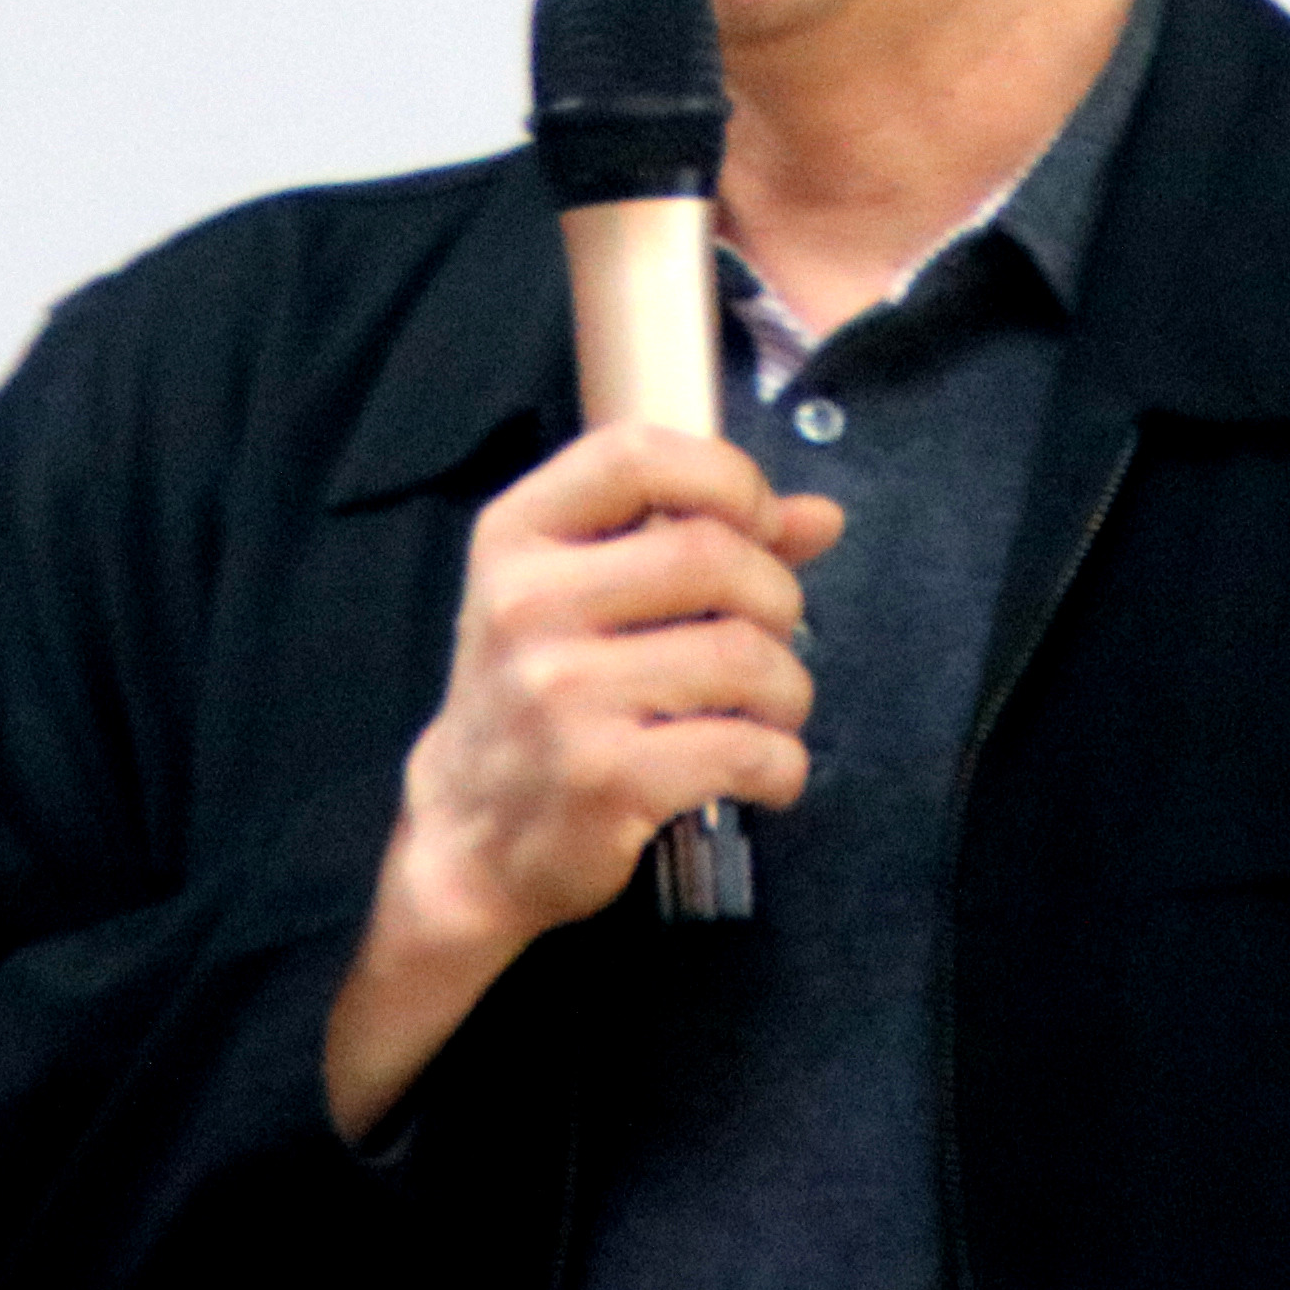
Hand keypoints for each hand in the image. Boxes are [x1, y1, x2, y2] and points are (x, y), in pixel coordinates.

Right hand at [323, 421, 844, 1138]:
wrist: (469, 833)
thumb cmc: (539, 694)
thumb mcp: (582, 593)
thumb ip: (695, 536)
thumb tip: (821, 518)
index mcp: (516, 536)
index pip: (635, 455)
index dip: (726, 477)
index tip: (757, 522)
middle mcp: (526, 605)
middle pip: (711, 555)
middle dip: (776, 597)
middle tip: (771, 636)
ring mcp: (559, 694)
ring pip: (743, 656)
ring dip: (789, 688)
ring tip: (772, 711)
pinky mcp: (601, 778)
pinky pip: (743, 748)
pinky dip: (782, 763)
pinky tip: (765, 771)